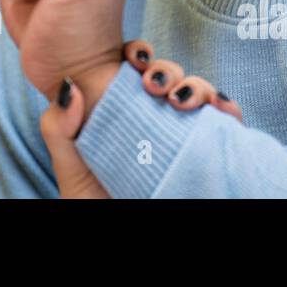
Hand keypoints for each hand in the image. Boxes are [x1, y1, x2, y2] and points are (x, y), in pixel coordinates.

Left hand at [39, 41, 241, 197]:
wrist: (121, 233)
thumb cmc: (94, 202)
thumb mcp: (70, 168)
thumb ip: (59, 129)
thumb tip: (69, 85)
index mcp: (121, 113)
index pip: (133, 69)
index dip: (137, 53)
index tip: (134, 56)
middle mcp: (153, 119)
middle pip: (168, 76)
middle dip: (165, 68)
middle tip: (153, 83)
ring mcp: (180, 134)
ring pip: (196, 93)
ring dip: (194, 84)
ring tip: (180, 99)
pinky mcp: (206, 151)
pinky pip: (225, 122)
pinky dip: (227, 107)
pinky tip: (220, 108)